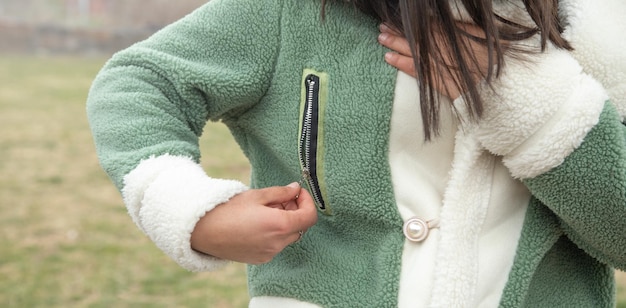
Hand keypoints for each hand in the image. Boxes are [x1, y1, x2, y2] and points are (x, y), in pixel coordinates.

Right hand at [190, 182, 317, 263]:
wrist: (202, 231)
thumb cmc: (227, 211)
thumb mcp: (256, 196)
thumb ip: (281, 193)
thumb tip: (295, 189)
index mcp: (279, 225)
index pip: (310, 217)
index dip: (308, 202)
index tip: (298, 193)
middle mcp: (277, 243)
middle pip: (300, 227)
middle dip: (295, 212)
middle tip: (280, 199)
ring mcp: (269, 253)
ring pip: (288, 237)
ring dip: (285, 223)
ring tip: (266, 210)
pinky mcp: (260, 259)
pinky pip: (276, 245)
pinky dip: (274, 234)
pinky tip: (258, 224)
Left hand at [377, 23, 493, 99]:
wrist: (502, 84)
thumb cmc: (494, 59)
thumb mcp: (482, 36)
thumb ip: (463, 28)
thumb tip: (445, 21)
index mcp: (453, 35)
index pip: (427, 25)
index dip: (410, 23)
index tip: (396, 17)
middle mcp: (444, 47)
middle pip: (416, 37)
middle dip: (398, 31)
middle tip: (382, 26)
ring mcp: (440, 63)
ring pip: (412, 51)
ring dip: (395, 43)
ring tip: (380, 37)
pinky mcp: (438, 80)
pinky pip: (416, 70)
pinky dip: (401, 63)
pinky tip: (388, 58)